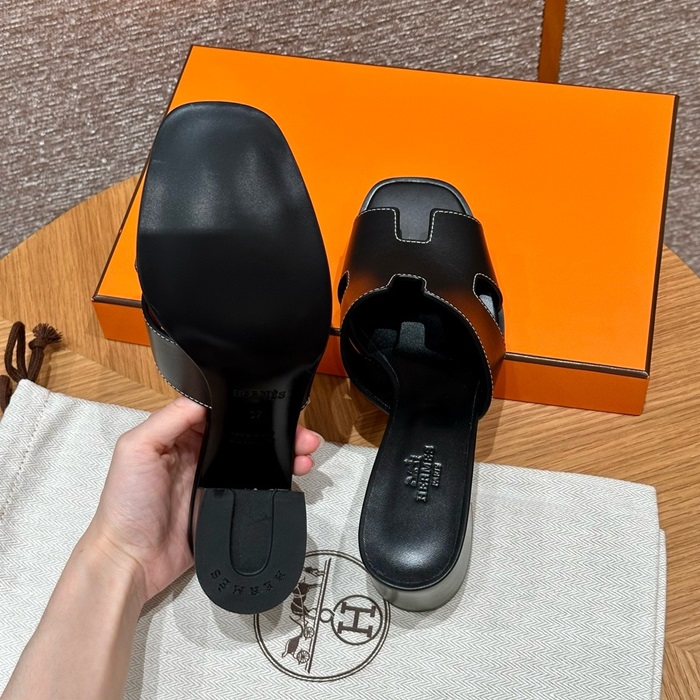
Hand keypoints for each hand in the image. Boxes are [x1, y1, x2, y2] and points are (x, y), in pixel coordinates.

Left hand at [86, 397, 322, 604]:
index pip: (222, 410)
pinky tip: (293, 476)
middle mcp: (200, 452)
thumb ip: (169, 419)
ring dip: (283, 453)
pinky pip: (256, 487)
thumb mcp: (137, 448)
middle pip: (246, 433)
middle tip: (302, 435)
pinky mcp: (226, 504)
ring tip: (306, 454)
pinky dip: (277, 480)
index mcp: (180, 433)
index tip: (276, 404)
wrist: (131, 560)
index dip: (250, 405)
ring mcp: (215, 480)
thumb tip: (206, 396)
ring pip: (257, 458)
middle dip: (277, 430)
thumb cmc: (127, 501)